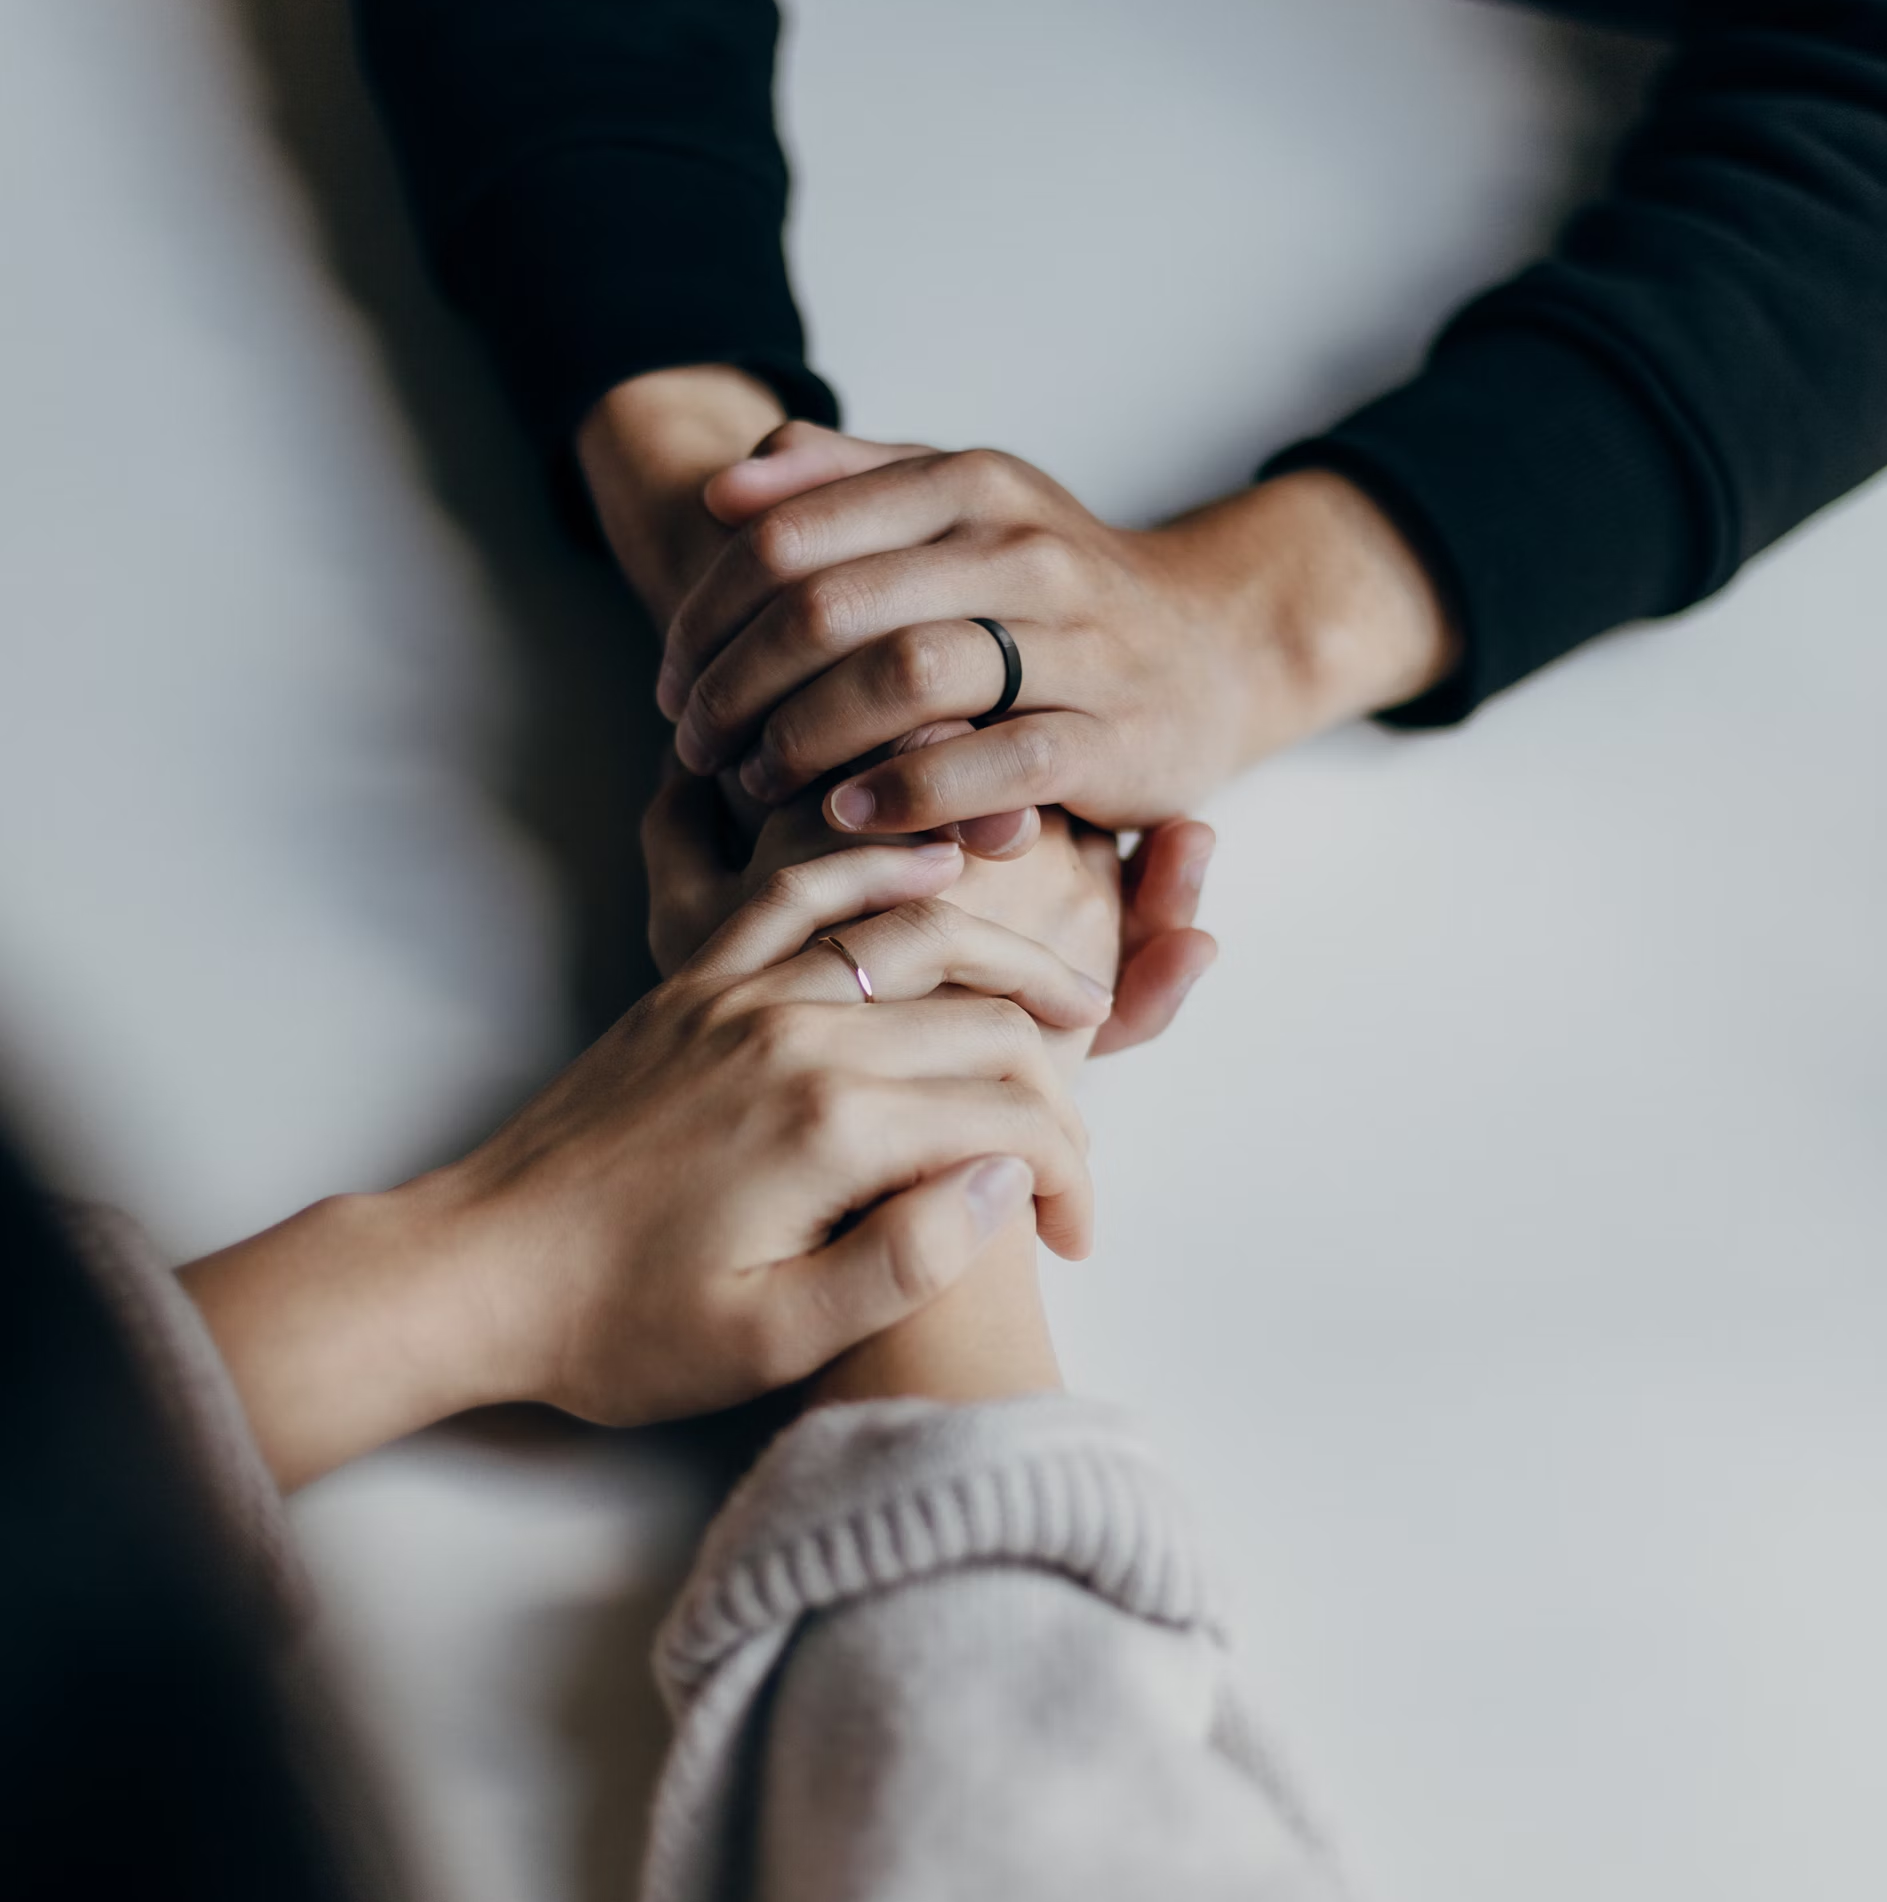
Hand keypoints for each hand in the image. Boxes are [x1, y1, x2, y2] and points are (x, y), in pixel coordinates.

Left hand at [184, 843, 1107, 1488]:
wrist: (475, 1272)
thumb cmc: (618, 1328)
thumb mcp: (769, 1341)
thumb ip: (904, 1265)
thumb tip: (1001, 1182)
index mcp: (831, 1129)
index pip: (1007, 1118)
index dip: (1066, 1174)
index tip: (1071, 1237)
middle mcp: (797, 1035)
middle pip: (982, 1024)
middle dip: (1057, 1084)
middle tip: (1077, 1145)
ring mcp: (742, 995)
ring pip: (915, 938)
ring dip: (1006, 961)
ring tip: (1070, 999)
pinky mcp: (697, 984)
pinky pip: (798, 895)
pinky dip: (873, 872)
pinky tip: (930, 870)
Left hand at [579, 385, 1217, 1048]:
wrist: (1218, 645)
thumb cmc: (1058, 587)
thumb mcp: (965, 506)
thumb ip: (850, 483)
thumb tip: (729, 484)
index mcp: (966, 487)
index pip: (791, 534)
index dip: (707, 612)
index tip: (673, 675)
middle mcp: (1019, 550)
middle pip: (830, 607)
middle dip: (735, 685)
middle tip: (695, 742)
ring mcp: (1072, 644)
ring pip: (904, 676)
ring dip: (804, 739)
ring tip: (757, 781)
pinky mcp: (1110, 737)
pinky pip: (992, 764)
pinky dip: (906, 793)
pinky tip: (848, 815)